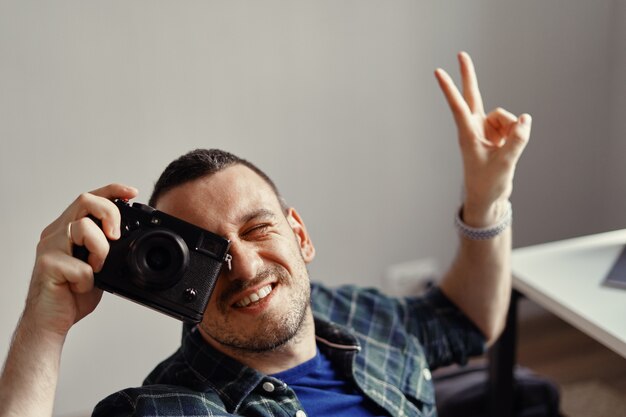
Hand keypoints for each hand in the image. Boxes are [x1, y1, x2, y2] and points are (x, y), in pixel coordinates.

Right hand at [23, 184, 137, 336]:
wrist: (51, 321)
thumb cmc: (72, 293)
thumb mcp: (98, 265)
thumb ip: (107, 247)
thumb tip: (129, 235)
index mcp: (68, 229)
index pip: (89, 199)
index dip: (112, 191)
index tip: (132, 193)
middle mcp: (56, 233)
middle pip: (85, 200)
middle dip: (110, 213)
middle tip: (117, 236)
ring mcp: (49, 247)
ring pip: (82, 227)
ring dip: (100, 250)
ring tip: (97, 269)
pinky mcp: (47, 264)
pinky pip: (80, 265)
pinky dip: (88, 280)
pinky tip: (80, 288)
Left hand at [435, 52, 531, 226]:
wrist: (488, 198)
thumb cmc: (488, 184)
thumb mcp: (504, 164)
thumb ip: (516, 140)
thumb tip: (525, 119)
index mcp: (467, 134)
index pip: (458, 106)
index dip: (449, 88)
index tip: (438, 71)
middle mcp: (474, 128)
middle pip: (473, 96)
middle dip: (469, 75)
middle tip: (461, 54)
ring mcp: (486, 130)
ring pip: (505, 117)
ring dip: (512, 131)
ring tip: (505, 152)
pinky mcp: (497, 135)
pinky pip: (513, 126)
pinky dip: (517, 135)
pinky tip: (509, 151)